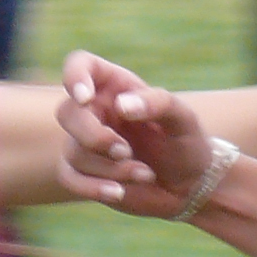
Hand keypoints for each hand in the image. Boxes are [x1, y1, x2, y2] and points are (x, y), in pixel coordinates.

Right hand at [54, 51, 216, 218]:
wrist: (189, 186)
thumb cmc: (186, 143)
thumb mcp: (183, 119)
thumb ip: (157, 103)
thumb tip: (122, 106)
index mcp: (116, 87)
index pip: (80, 64)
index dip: (74, 76)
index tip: (85, 98)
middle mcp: (95, 110)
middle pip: (67, 112)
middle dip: (94, 137)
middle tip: (126, 151)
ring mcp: (85, 142)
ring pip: (74, 151)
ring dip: (110, 168)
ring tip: (145, 174)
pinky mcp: (83, 172)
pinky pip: (69, 177)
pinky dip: (93, 187)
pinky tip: (119, 192)